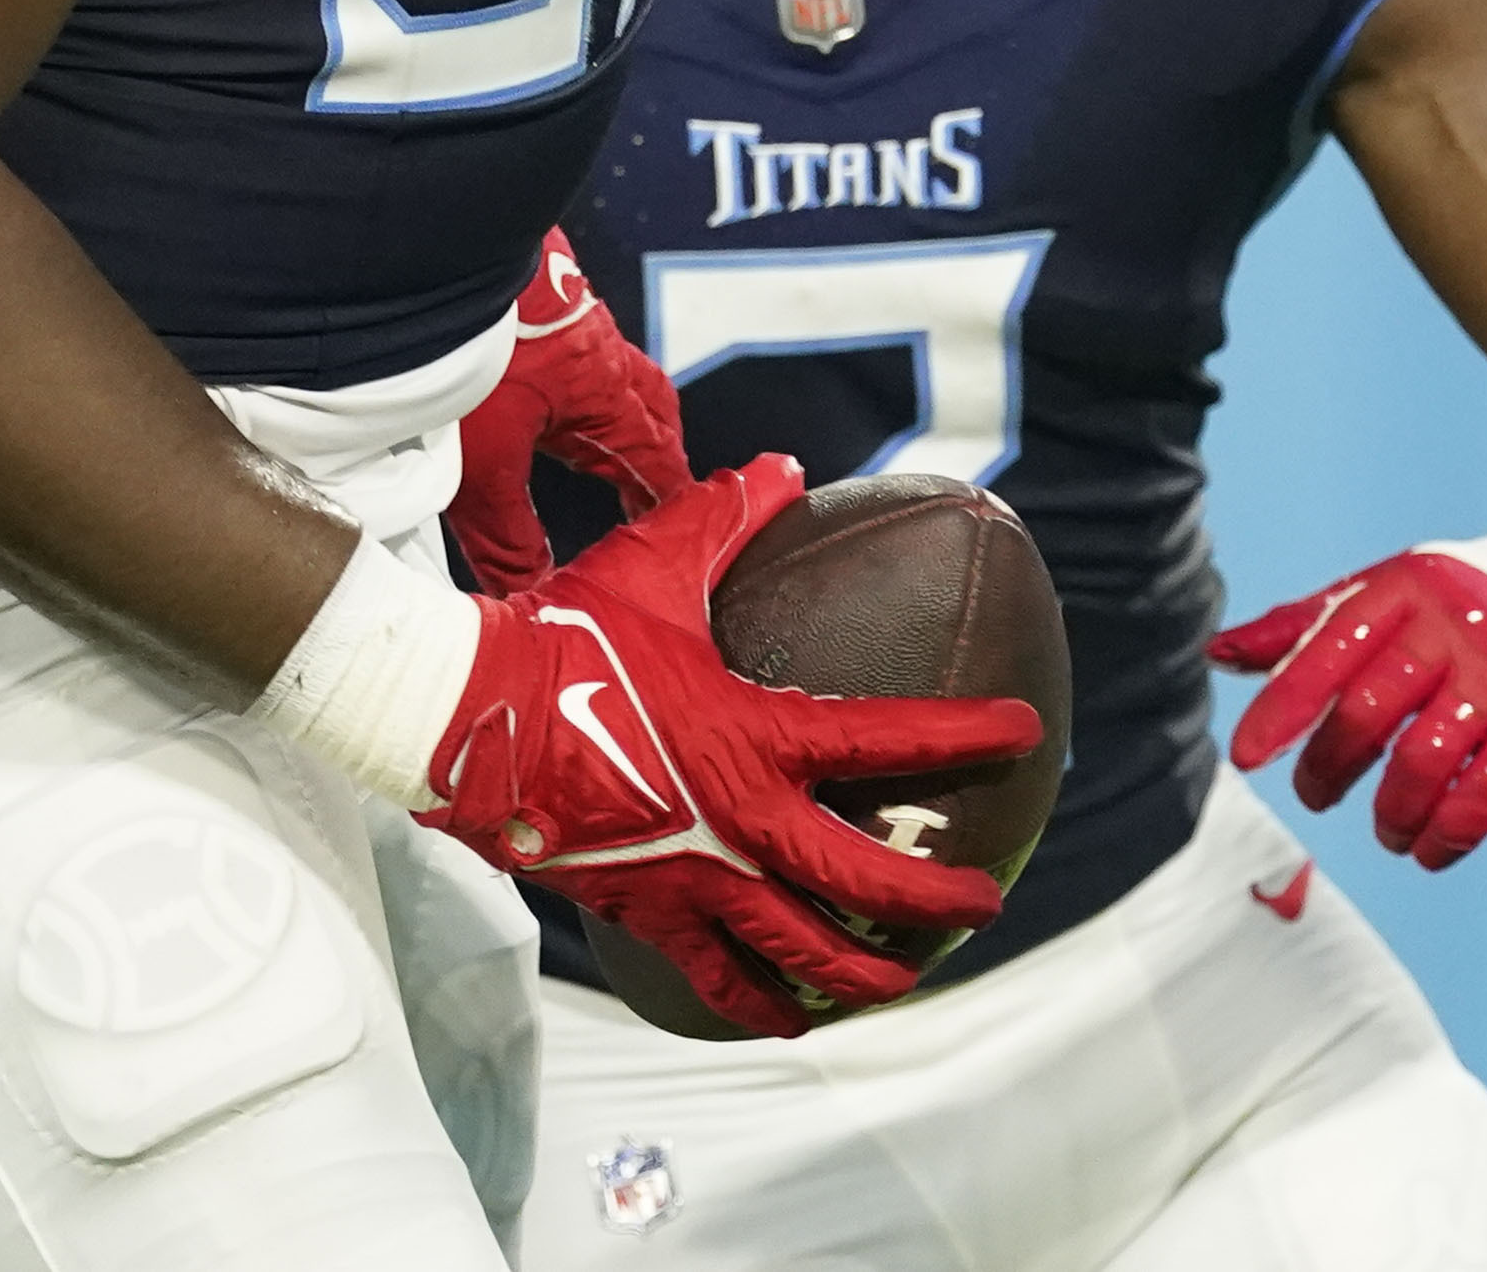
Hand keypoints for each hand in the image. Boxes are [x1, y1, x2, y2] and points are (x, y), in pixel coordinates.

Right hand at [421, 454, 1035, 1039]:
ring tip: (906, 983)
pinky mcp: (645, 912)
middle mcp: (738, 821)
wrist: (462, 715)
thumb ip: (728, 513)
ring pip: (799, 950)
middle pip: (861, 881)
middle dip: (935, 897)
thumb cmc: (563, 633)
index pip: (887, 737)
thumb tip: (785, 466)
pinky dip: (757, 1004)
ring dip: (863, 971)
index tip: (1024, 731)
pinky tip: (789, 1020)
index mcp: (755, 735)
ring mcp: (692, 878)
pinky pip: (713, 978)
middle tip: (986, 901)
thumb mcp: (654, 560)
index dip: (963, 736)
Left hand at [443, 231, 692, 591]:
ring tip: (596, 440)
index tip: (682, 534)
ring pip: (612, 371)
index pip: (657, 462)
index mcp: (606, 398)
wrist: (436, 252)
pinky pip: (574, 342)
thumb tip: (533, 588)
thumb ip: (508, 535)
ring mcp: (568, 318)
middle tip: (652, 490)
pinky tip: (538, 383)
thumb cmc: (468, 357)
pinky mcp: (533, 296)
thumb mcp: (482, 467)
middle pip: (650, 407)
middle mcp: (600, 354)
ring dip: (615, 409)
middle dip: (657, 450)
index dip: (669, 503)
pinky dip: (575, 376)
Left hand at [1210, 549, 1486, 871]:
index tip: (1246, 758)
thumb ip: (1304, 627)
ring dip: (1391, 813)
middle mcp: (1453, 627)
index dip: (1283, 707)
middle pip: (1369, 710)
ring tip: (1384, 830)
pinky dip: (1450, 834)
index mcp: (1403, 590)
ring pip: (1425, 760)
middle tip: (1314, 795)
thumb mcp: (1383, 596)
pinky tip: (1429, 849)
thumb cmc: (1453, 604)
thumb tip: (1217, 653)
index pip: (1328, 649)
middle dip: (1329, 767)